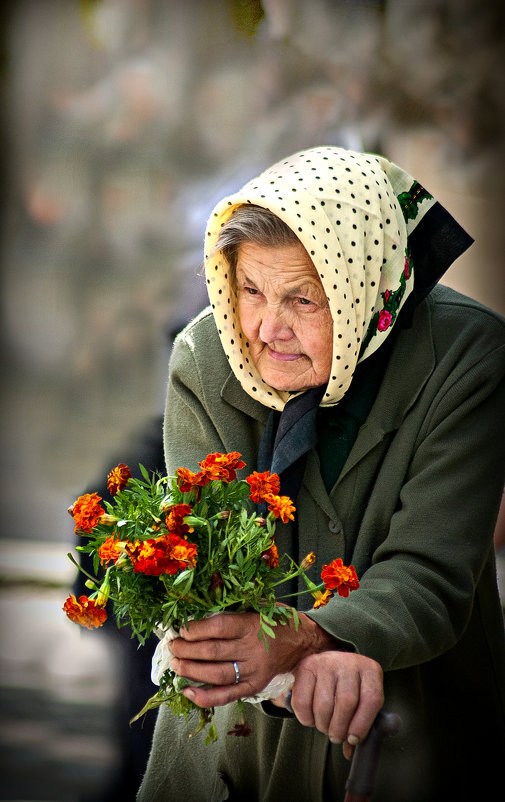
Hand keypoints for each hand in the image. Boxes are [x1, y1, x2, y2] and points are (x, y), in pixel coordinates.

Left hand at [168, 610, 334, 707]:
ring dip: (191, 671)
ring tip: (176, 664)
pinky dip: (206, 697)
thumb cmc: (277, 619)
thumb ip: (234, 605)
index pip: (218, 628)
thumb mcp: (259, 604)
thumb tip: (202, 598)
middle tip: (172, 647)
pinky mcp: (254, 686)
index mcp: (252, 624)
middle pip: (213, 652)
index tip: (181, 629)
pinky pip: (227, 695)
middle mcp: (252, 649)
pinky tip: (188, 692)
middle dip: (186, 650)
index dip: (195, 630)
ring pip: (216, 674)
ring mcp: (253, 670)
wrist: (303, 642)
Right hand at [287, 651, 383, 759]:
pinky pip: (302, 701)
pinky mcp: (305, 666)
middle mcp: (349, 662)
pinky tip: (311, 719)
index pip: (371, 699)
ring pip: (324, 704)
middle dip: (340, 728)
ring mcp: (326, 662)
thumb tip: (350, 751)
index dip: (363, 724)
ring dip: (323, 725)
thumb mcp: (360, 700)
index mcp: (370, 670)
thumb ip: (359, 724)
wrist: (326, 663)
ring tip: (325, 727)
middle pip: (347, 702)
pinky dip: (306, 718)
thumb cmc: (347, 688)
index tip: (353, 739)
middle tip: (336, 736)